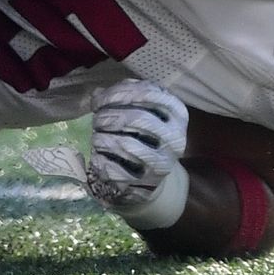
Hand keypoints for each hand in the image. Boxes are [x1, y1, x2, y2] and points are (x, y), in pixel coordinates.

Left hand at [86, 80, 192, 227]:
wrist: (147, 173)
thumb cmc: (139, 133)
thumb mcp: (137, 110)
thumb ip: (120, 96)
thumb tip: (97, 94)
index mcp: (177, 113)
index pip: (149, 94)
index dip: (119, 94)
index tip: (99, 100)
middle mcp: (176, 137)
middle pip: (138, 118)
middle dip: (108, 117)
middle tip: (96, 120)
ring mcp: (165, 160)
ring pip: (127, 143)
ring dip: (102, 138)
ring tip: (97, 137)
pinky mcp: (148, 180)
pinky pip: (118, 167)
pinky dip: (102, 159)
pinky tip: (98, 156)